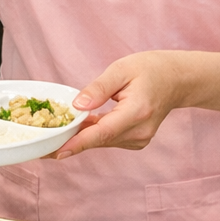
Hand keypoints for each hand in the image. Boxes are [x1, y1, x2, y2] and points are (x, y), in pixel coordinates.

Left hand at [55, 52, 185, 158]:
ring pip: (102, 141)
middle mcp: (139, 131)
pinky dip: (92, 134)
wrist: (177, 80)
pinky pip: (108, 139)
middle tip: (41, 145)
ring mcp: (139, 139)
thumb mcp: (122, 68)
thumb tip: (76, 106)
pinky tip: (77, 127)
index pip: (103, 132)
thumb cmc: (151, 69)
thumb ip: (99, 88)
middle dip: (70, 141)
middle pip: (99, 140)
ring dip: (80, 137)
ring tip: (53, 134)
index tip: (57, 151)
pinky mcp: (136, 141)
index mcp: (137, 112)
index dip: (78, 143)